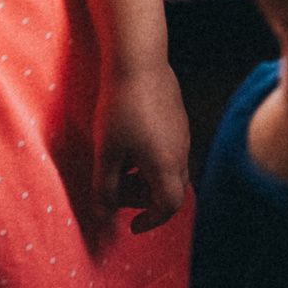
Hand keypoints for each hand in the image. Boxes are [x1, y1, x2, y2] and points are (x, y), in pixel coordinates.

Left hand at [95, 58, 189, 232]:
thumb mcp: (106, 152)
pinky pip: (170, 150)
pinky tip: (129, 140)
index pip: (169, 206)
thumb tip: (105, 214)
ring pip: (170, 169)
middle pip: (170, 189)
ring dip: (146, 177)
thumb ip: (105, 188)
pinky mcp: (179, 118)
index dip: (152, 221)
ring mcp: (183, 133)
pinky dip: (152, 158)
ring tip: (119, 163)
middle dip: (144, 198)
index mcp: (164, 165)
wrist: (139, 61)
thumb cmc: (120, 108)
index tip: (133, 225)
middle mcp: (181, 152)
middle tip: (116, 190)